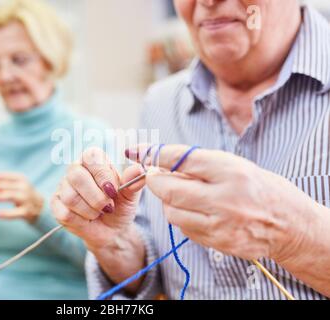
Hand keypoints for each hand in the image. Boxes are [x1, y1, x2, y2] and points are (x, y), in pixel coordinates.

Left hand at [0, 173, 43, 223]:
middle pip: (4, 185)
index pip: (3, 176)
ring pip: (9, 195)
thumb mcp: (15, 185)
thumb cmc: (22, 195)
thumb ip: (1, 183)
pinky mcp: (27, 211)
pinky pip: (15, 212)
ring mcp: (26, 199)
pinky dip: (6, 213)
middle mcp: (24, 186)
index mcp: (20, 178)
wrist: (40, 207)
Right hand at [51, 147, 145, 250]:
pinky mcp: (56, 205)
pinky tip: (87, 219)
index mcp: (93, 160)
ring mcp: (63, 187)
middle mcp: (75, 169)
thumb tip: (138, 169)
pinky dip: (81, 220)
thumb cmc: (120, 206)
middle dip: (96, 197)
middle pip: (76, 175)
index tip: (113, 190)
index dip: (102, 174)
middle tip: (108, 205)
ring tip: (99, 212)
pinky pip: (64, 213)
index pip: (90, 156)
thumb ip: (133, 182)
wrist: (113, 230)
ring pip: (70, 197)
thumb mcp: (130, 195)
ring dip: (91, 210)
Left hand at [130, 144, 319, 261]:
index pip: (181, 159)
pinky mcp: (218, 243)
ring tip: (182, 194)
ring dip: (168, 202)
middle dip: (155, 181)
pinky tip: (196, 211)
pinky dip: (182, 217)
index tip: (138, 151)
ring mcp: (221, 224)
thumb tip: (161, 162)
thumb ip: (199, 165)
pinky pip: (184, 228)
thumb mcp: (235, 165)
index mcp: (231, 171)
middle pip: (169, 190)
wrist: (290, 225)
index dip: (155, 154)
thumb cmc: (260, 188)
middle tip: (154, 175)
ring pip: (172, 212)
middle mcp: (225, 198)